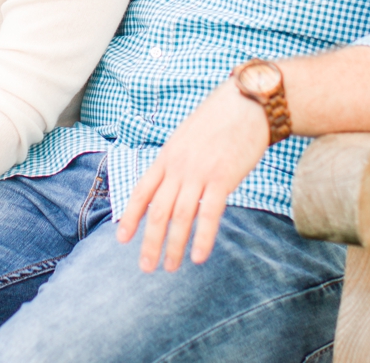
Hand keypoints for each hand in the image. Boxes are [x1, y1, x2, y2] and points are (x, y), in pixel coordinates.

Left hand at [115, 79, 268, 271]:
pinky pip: (209, 214)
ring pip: (180, 217)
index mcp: (167, 155)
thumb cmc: (220, 118)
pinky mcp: (223, 177)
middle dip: (151, 242)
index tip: (122, 239)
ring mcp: (199, 172)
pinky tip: (199, 257)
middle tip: (147, 267)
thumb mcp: (188, 136)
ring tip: (171, 267)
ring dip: (174, 246)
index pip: (142, 190)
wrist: (248, 102)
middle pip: (158, 211)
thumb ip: (178, 160)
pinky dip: (203, 238)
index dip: (131, 216)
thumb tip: (174, 183)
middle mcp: (178, 166)